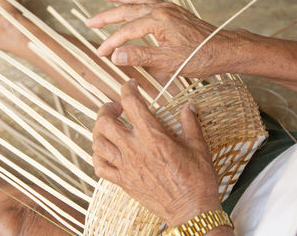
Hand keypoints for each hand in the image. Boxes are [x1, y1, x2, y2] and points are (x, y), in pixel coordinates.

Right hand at [86, 0, 244, 77]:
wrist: (224, 49)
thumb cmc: (200, 56)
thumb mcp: (169, 61)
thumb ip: (141, 57)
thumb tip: (116, 56)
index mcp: (158, 21)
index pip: (126, 31)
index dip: (111, 42)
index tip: (101, 52)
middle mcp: (161, 9)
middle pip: (127, 10)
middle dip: (106, 16)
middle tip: (89, 21)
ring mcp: (168, 8)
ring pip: (138, 0)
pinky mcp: (174, 11)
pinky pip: (150, 0)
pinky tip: (133, 0)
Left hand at [92, 79, 221, 226]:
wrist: (191, 210)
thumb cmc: (197, 180)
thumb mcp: (199, 147)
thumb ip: (190, 123)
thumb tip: (189, 107)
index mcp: (154, 137)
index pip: (132, 104)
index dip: (128, 88)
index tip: (131, 85)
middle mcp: (135, 150)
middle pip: (105, 122)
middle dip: (106, 109)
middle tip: (116, 107)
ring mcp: (126, 167)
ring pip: (98, 143)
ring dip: (99, 130)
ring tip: (108, 126)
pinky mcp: (123, 182)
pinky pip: (100, 167)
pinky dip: (97, 155)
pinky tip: (105, 150)